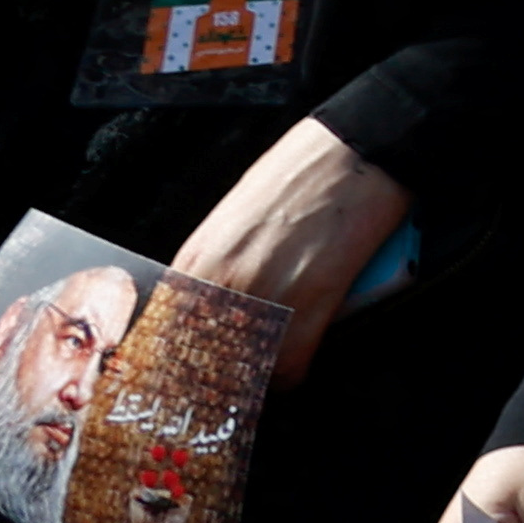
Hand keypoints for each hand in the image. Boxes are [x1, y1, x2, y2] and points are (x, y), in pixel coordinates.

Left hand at [170, 114, 411, 384]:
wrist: (360, 149)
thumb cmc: (303, 170)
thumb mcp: (236, 212)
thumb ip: (216, 258)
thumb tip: (211, 297)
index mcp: (197, 259)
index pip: (163, 333)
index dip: (174, 356)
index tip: (181, 370)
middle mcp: (222, 285)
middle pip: (201, 357)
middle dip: (213, 370)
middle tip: (225, 373)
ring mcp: (266, 301)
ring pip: (245, 368)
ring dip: (255, 371)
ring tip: (264, 364)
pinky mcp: (311, 312)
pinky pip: (290, 369)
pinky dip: (293, 371)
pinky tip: (297, 360)